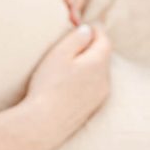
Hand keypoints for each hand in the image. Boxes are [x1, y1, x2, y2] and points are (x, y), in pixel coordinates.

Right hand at [25, 24, 110, 149]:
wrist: (45, 123)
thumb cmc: (49, 85)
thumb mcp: (58, 55)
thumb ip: (76, 39)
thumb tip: (88, 30)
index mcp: (98, 63)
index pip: (104, 40)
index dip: (94, 30)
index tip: (82, 26)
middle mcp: (105, 79)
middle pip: (103, 56)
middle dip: (91, 47)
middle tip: (73, 42)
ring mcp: (100, 96)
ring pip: (99, 73)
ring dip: (88, 65)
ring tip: (68, 63)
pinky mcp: (92, 108)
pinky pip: (93, 87)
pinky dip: (85, 80)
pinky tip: (68, 84)